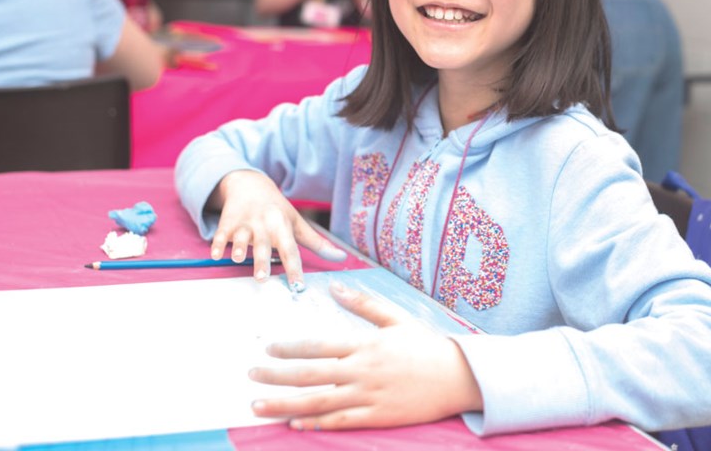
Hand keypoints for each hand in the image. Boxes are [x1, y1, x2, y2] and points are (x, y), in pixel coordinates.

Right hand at [210, 171, 346, 288]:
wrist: (250, 184)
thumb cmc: (277, 209)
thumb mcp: (297, 222)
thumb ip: (317, 243)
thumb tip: (342, 258)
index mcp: (282, 226)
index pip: (290, 249)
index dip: (295, 268)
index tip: (298, 285)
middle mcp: (264, 224)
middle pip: (264, 245)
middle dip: (262, 260)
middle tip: (262, 278)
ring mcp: (244, 223)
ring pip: (241, 237)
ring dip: (238, 247)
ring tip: (237, 258)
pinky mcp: (227, 222)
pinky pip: (221, 234)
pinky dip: (217, 243)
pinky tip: (215, 254)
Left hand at [248, 281, 483, 429]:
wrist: (459, 377)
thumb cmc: (427, 346)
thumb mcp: (396, 319)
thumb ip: (364, 305)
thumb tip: (338, 286)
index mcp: (365, 345)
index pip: (318, 346)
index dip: (290, 348)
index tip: (267, 348)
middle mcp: (362, 371)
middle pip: (310, 375)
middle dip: (276, 376)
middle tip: (251, 375)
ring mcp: (369, 396)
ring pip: (319, 402)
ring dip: (285, 404)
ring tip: (258, 405)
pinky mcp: (379, 417)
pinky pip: (342, 422)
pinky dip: (316, 423)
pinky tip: (295, 424)